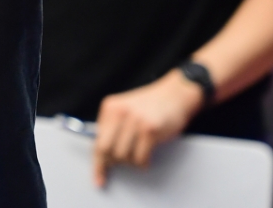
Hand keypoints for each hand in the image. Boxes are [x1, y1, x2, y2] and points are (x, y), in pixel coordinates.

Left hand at [91, 69, 203, 186]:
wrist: (175, 94)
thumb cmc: (151, 105)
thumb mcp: (126, 110)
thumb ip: (113, 128)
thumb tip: (103, 156)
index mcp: (110, 108)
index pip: (97, 141)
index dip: (98, 163)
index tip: (99, 179)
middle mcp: (120, 112)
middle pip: (107, 150)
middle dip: (115, 161)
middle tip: (125, 162)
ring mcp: (135, 121)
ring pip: (124, 157)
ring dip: (132, 162)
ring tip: (140, 153)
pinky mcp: (150, 130)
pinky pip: (140, 158)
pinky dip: (144, 162)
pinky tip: (148, 154)